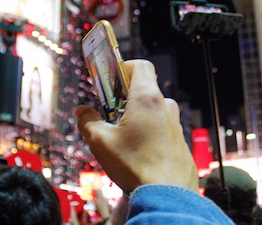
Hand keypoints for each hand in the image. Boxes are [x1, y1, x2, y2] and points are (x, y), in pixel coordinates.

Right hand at [75, 59, 198, 193]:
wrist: (167, 196)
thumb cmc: (136, 166)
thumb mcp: (101, 142)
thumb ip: (88, 121)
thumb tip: (82, 112)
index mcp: (147, 99)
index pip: (141, 66)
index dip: (123, 67)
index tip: (110, 80)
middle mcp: (165, 108)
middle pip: (145, 89)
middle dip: (126, 97)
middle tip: (110, 112)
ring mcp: (175, 126)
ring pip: (154, 111)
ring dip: (138, 117)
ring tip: (121, 136)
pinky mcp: (179, 144)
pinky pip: (162, 130)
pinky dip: (149, 134)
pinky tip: (136, 153)